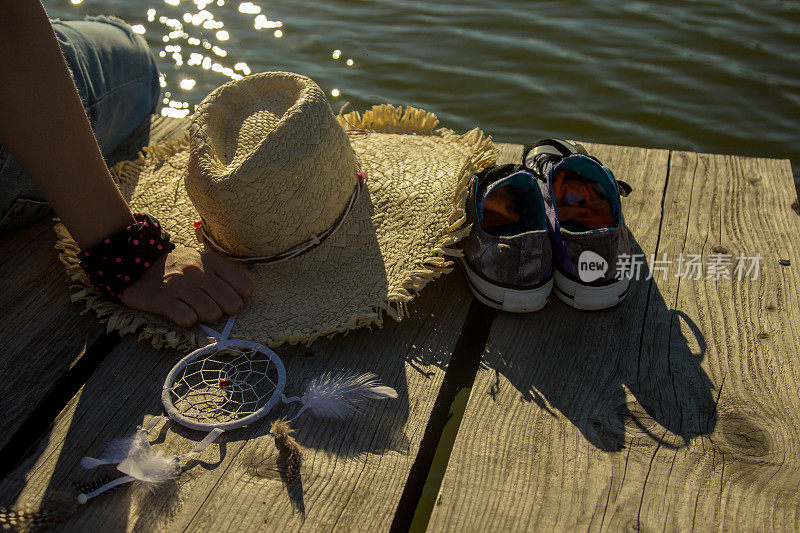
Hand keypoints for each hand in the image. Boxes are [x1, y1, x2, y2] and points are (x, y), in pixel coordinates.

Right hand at [121, 245, 253, 327]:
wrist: (137, 263)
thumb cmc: (177, 267)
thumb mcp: (202, 261)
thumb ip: (223, 274)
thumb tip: (244, 294)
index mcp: (211, 261)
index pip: (244, 288)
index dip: (238, 297)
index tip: (225, 299)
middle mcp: (198, 272)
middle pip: (231, 304)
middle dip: (223, 310)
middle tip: (209, 307)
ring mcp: (180, 285)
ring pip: (212, 314)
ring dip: (205, 317)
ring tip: (194, 309)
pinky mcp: (162, 299)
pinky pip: (187, 319)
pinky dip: (187, 320)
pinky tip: (181, 313)